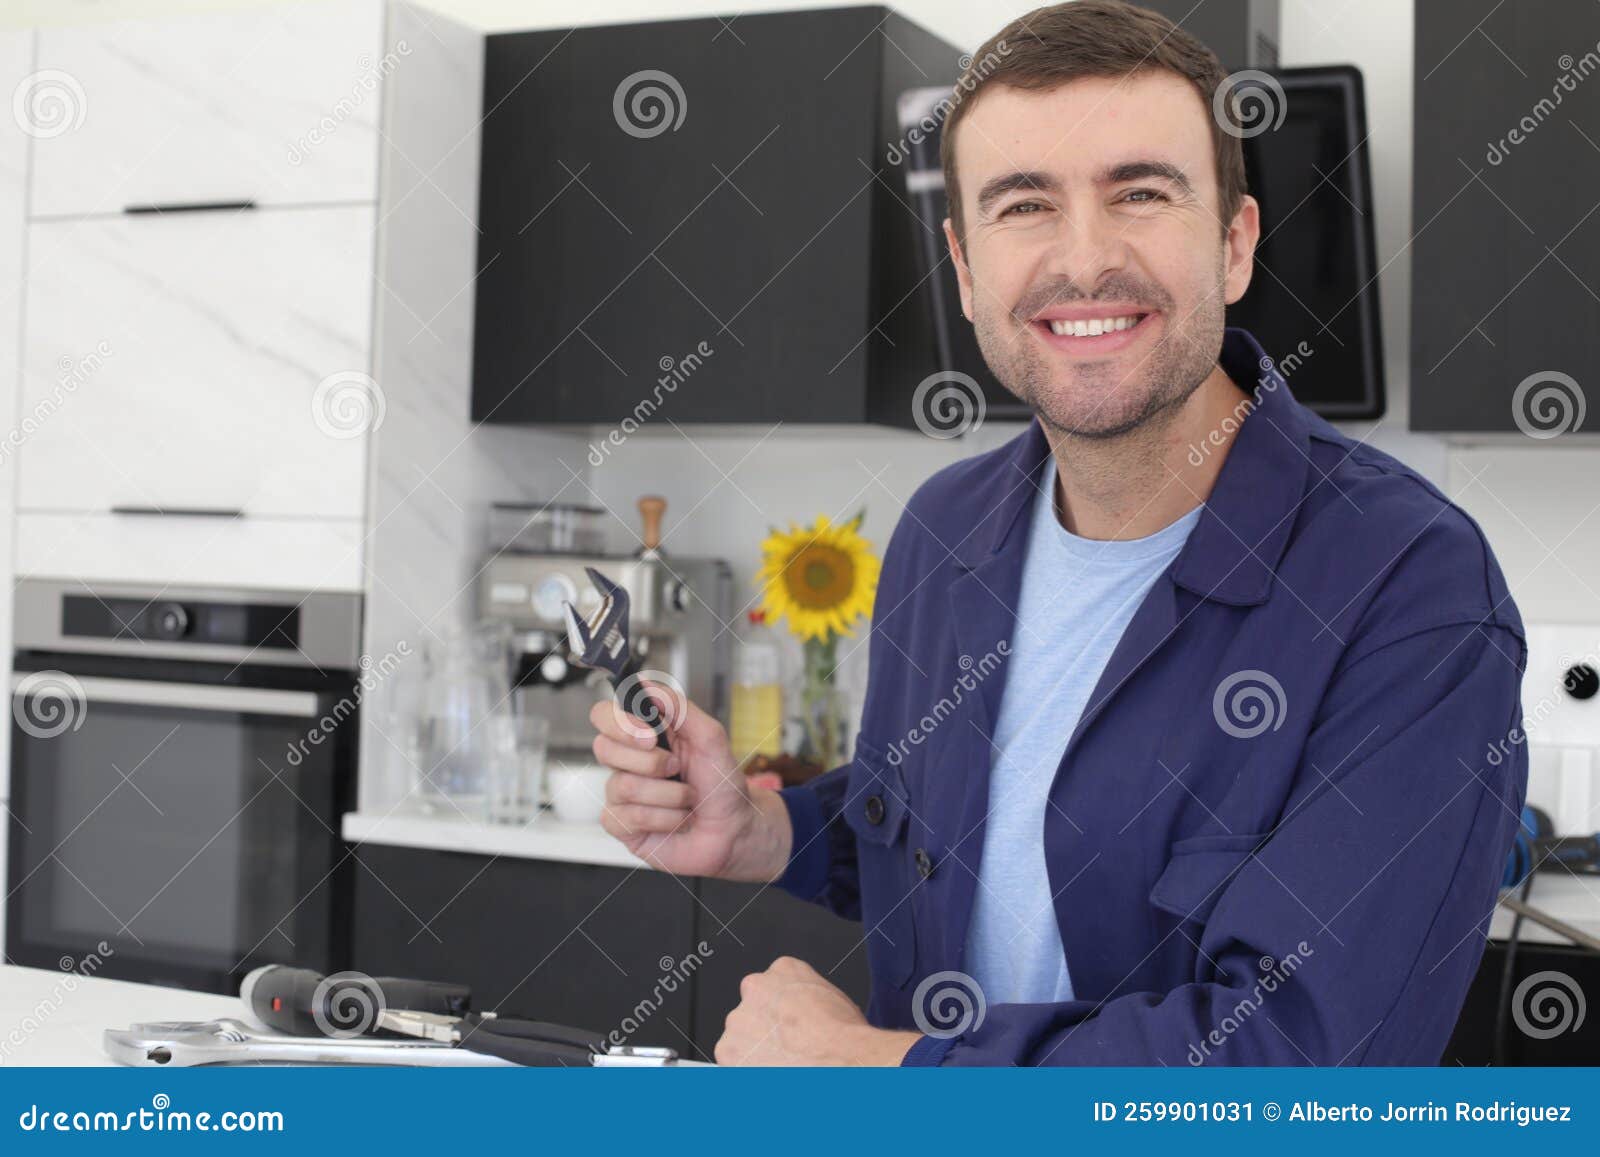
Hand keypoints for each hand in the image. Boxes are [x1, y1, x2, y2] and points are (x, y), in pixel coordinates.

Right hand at [589, 682, 791, 879]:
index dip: (619, 723)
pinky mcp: (622, 825)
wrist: (735, 829)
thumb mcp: (711, 737)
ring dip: (669, 795)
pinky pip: (627, 817)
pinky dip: (664, 818)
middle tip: (677, 769)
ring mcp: (622, 794)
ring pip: (622, 786)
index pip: (604, 716)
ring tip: (687, 799)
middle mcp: (629, 762)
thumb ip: (679, 707)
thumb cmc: (722, 785)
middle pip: (603, 748)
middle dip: (651, 763)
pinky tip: (677, 819)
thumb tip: (646, 683)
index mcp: (645, 735)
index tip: (650, 736)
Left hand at [714, 956, 921, 1065]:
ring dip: (754, 1052)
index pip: (772, 986)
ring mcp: (738, 1019)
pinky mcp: (727, 1050)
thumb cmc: (842, 1036)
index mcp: (784, 970)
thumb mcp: (832, 998)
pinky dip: (747, 1073)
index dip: (780, 1012)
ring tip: (782, 1066)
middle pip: (751, 1011)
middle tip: (785, 1049)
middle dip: (764, 1031)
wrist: (838, 1061)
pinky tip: (772, 1077)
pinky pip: (732, 1064)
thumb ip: (806, 998)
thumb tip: (807, 1014)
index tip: (786, 1025)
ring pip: (739, 1038)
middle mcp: (755, 988)